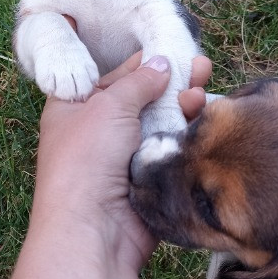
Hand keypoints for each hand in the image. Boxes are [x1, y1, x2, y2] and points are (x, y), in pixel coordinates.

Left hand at [35, 53, 211, 270]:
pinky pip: (170, 148)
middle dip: (170, 81)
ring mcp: (123, 157)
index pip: (111, 78)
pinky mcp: (148, 178)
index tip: (169, 49)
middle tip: (201, 66)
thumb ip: (138, 82)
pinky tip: (203, 113)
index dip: (140, 63)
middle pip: (140, 99)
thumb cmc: (87, 157)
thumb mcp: (108, 105)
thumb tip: (161, 63)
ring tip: (203, 86)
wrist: (93, 229)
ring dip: (182, 103)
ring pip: (160, 123)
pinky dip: (187, 131)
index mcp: (74, 108)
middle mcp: (97, 131)